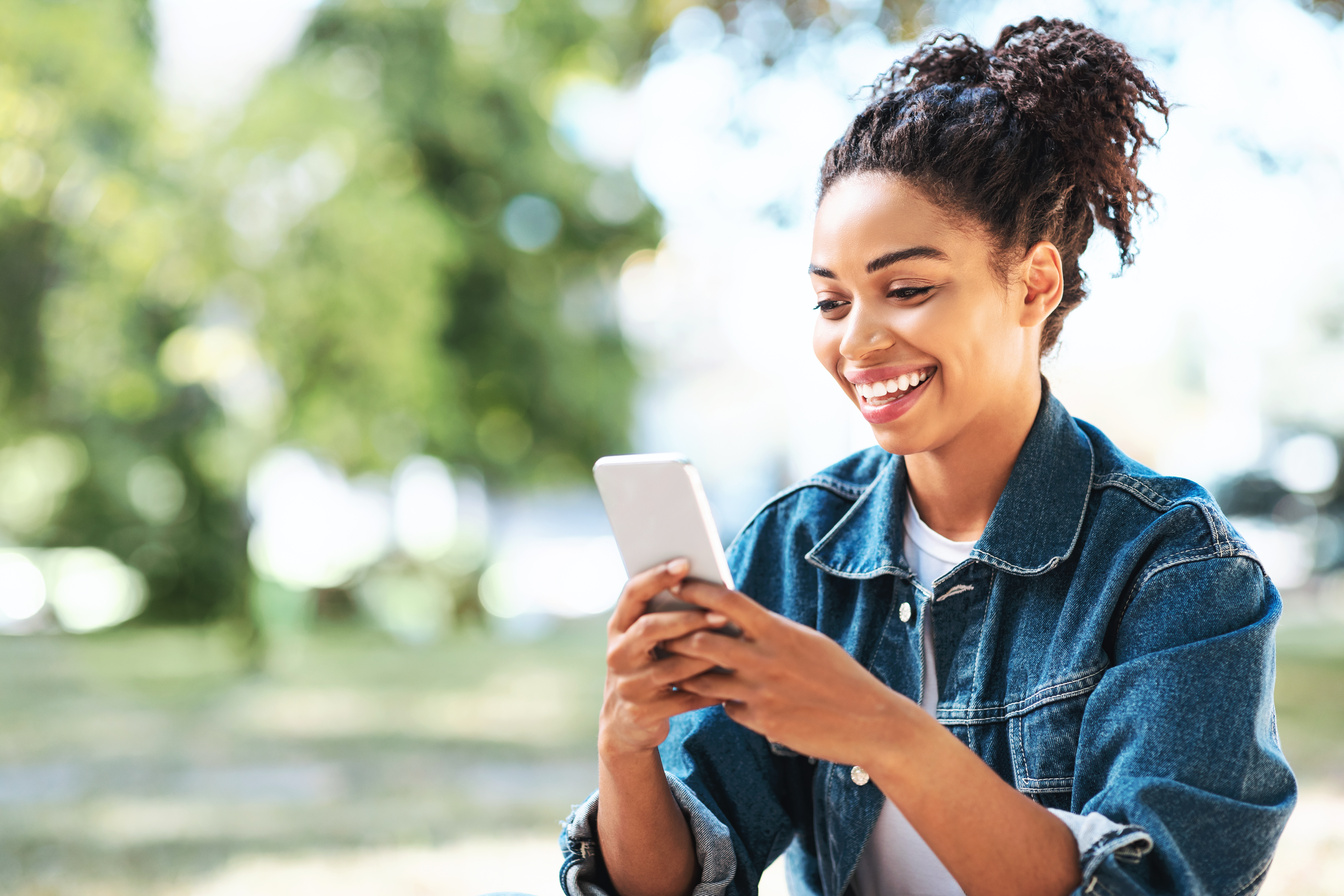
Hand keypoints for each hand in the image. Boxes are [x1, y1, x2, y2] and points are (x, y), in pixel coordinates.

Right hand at [598, 559, 729, 758]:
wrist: (625, 724)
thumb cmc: (648, 667)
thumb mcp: (645, 641)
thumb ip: (664, 616)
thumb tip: (709, 586)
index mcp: (618, 627)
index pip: (632, 593)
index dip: (657, 576)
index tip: (685, 562)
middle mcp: (617, 654)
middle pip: (650, 628)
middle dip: (689, 619)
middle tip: (722, 615)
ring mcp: (628, 685)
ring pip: (672, 667)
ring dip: (705, 657)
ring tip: (733, 647)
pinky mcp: (643, 712)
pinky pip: (684, 698)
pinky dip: (710, 691)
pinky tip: (732, 683)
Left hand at [662, 581, 924, 767]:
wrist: (870, 722)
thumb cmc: (840, 677)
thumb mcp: (808, 642)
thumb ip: (771, 631)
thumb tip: (741, 618)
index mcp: (777, 630)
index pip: (726, 602)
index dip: (696, 591)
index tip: (676, 584)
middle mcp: (764, 658)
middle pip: (701, 640)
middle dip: (677, 637)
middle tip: (659, 632)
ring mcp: (760, 692)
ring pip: (703, 678)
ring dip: (688, 673)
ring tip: (674, 667)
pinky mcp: (761, 721)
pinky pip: (726, 707)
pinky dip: (721, 702)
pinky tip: (723, 699)